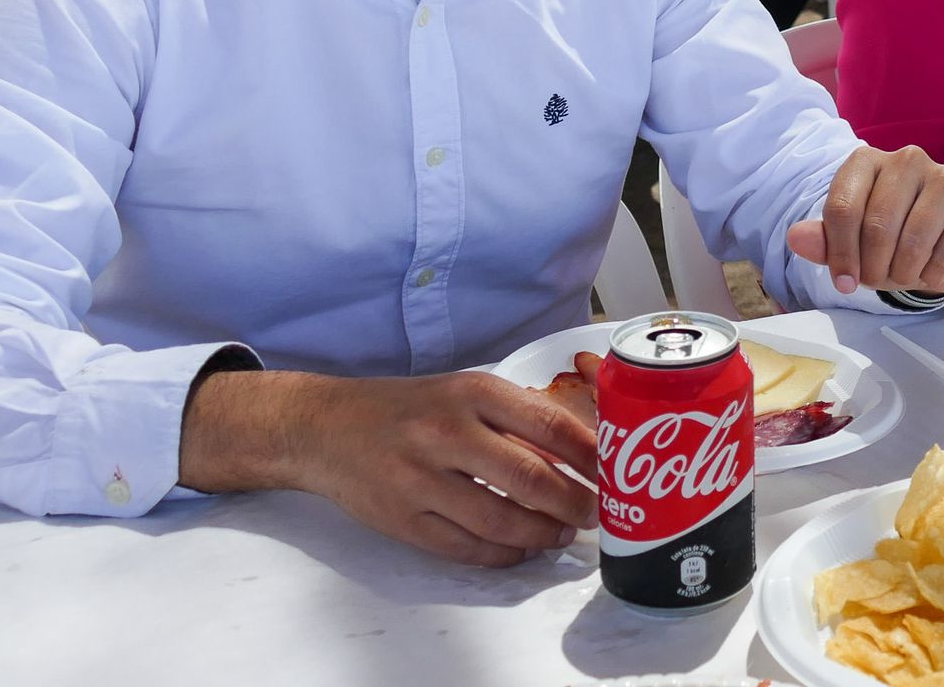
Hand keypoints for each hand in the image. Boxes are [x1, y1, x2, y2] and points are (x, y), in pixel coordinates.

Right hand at [181, 369, 597, 567]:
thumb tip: (581, 452)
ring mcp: (422, 480)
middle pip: (532, 478)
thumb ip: (515, 417)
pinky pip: (467, 547)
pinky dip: (504, 553)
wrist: (327, 427)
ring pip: (503, 520)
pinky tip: (521, 548)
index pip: (550, 425)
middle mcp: (449, 433)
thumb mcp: (464, 390)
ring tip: (563, 533)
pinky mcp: (403, 520)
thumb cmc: (411, 408)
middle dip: (576, 503)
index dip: (591, 455)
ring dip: (543, 534)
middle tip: (597, 513)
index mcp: (473, 392)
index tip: (616, 471)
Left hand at [787, 143, 943, 294]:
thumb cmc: (894, 241)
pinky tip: (935, 269)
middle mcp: (908, 159)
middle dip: (874, 268)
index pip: (843, 207)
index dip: (840, 254)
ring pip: (914, 241)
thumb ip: (825, 241)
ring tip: (906, 274)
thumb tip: (795, 238)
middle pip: (877, 225)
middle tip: (879, 280)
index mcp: (868, 161)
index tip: (843, 283)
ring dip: (905, 273)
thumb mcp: (853, 244)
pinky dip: (935, 275)